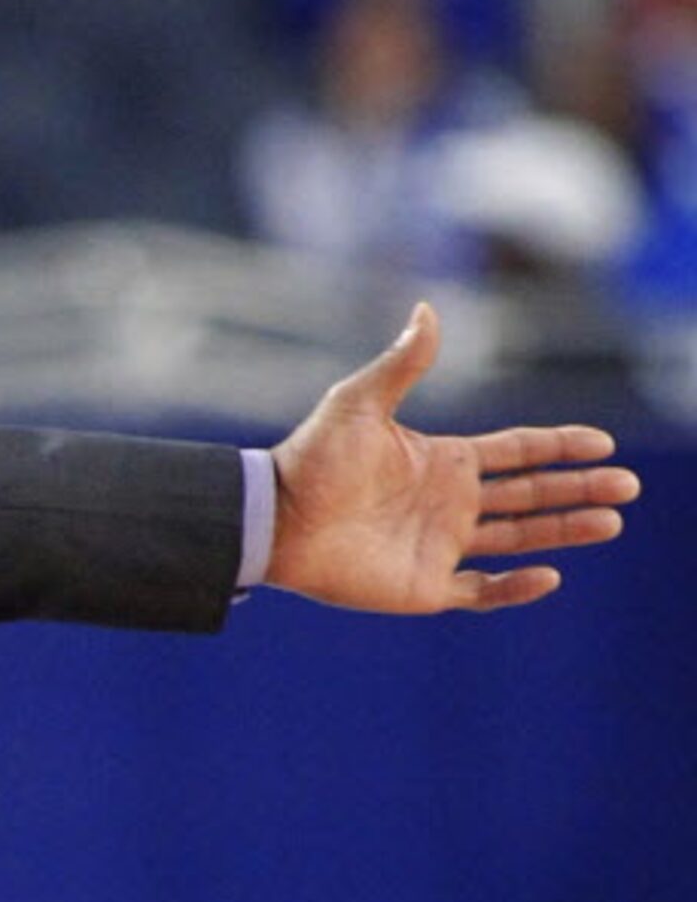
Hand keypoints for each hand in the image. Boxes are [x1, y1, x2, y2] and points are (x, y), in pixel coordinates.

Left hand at [265, 302, 637, 611]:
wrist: (274, 520)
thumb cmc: (312, 461)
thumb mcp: (359, 403)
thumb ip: (402, 364)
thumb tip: (427, 310)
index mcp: (443, 460)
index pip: (517, 452)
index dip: (559, 447)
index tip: (601, 443)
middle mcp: (448, 502)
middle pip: (531, 495)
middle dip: (579, 489)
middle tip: (627, 487)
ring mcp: (439, 545)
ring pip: (519, 540)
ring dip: (564, 531)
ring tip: (611, 522)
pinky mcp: (423, 587)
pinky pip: (481, 592)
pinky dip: (516, 588)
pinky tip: (550, 576)